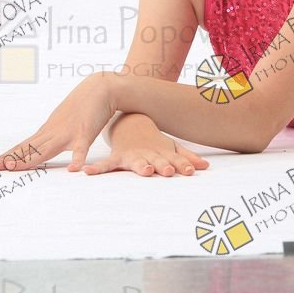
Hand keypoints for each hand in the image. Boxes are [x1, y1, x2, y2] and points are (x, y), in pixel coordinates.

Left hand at [0, 73, 116, 172]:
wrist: (101, 88)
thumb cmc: (83, 106)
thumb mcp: (63, 121)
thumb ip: (53, 134)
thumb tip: (42, 143)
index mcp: (48, 131)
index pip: (23, 146)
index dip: (8, 155)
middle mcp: (53, 132)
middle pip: (28, 149)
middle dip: (9, 159)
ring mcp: (68, 132)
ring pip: (44, 149)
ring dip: (27, 159)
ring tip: (12, 168)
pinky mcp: (85, 133)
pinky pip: (81, 149)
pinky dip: (77, 159)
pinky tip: (74, 170)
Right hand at [84, 139, 210, 177]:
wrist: (131, 120)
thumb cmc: (155, 142)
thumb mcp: (172, 147)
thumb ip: (187, 158)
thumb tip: (206, 167)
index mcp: (163, 152)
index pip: (175, 159)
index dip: (182, 164)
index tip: (188, 171)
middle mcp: (149, 153)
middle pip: (158, 160)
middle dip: (163, 165)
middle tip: (168, 170)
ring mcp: (133, 155)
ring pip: (137, 161)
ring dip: (141, 166)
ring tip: (144, 170)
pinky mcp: (118, 157)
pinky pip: (107, 164)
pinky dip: (98, 169)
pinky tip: (87, 172)